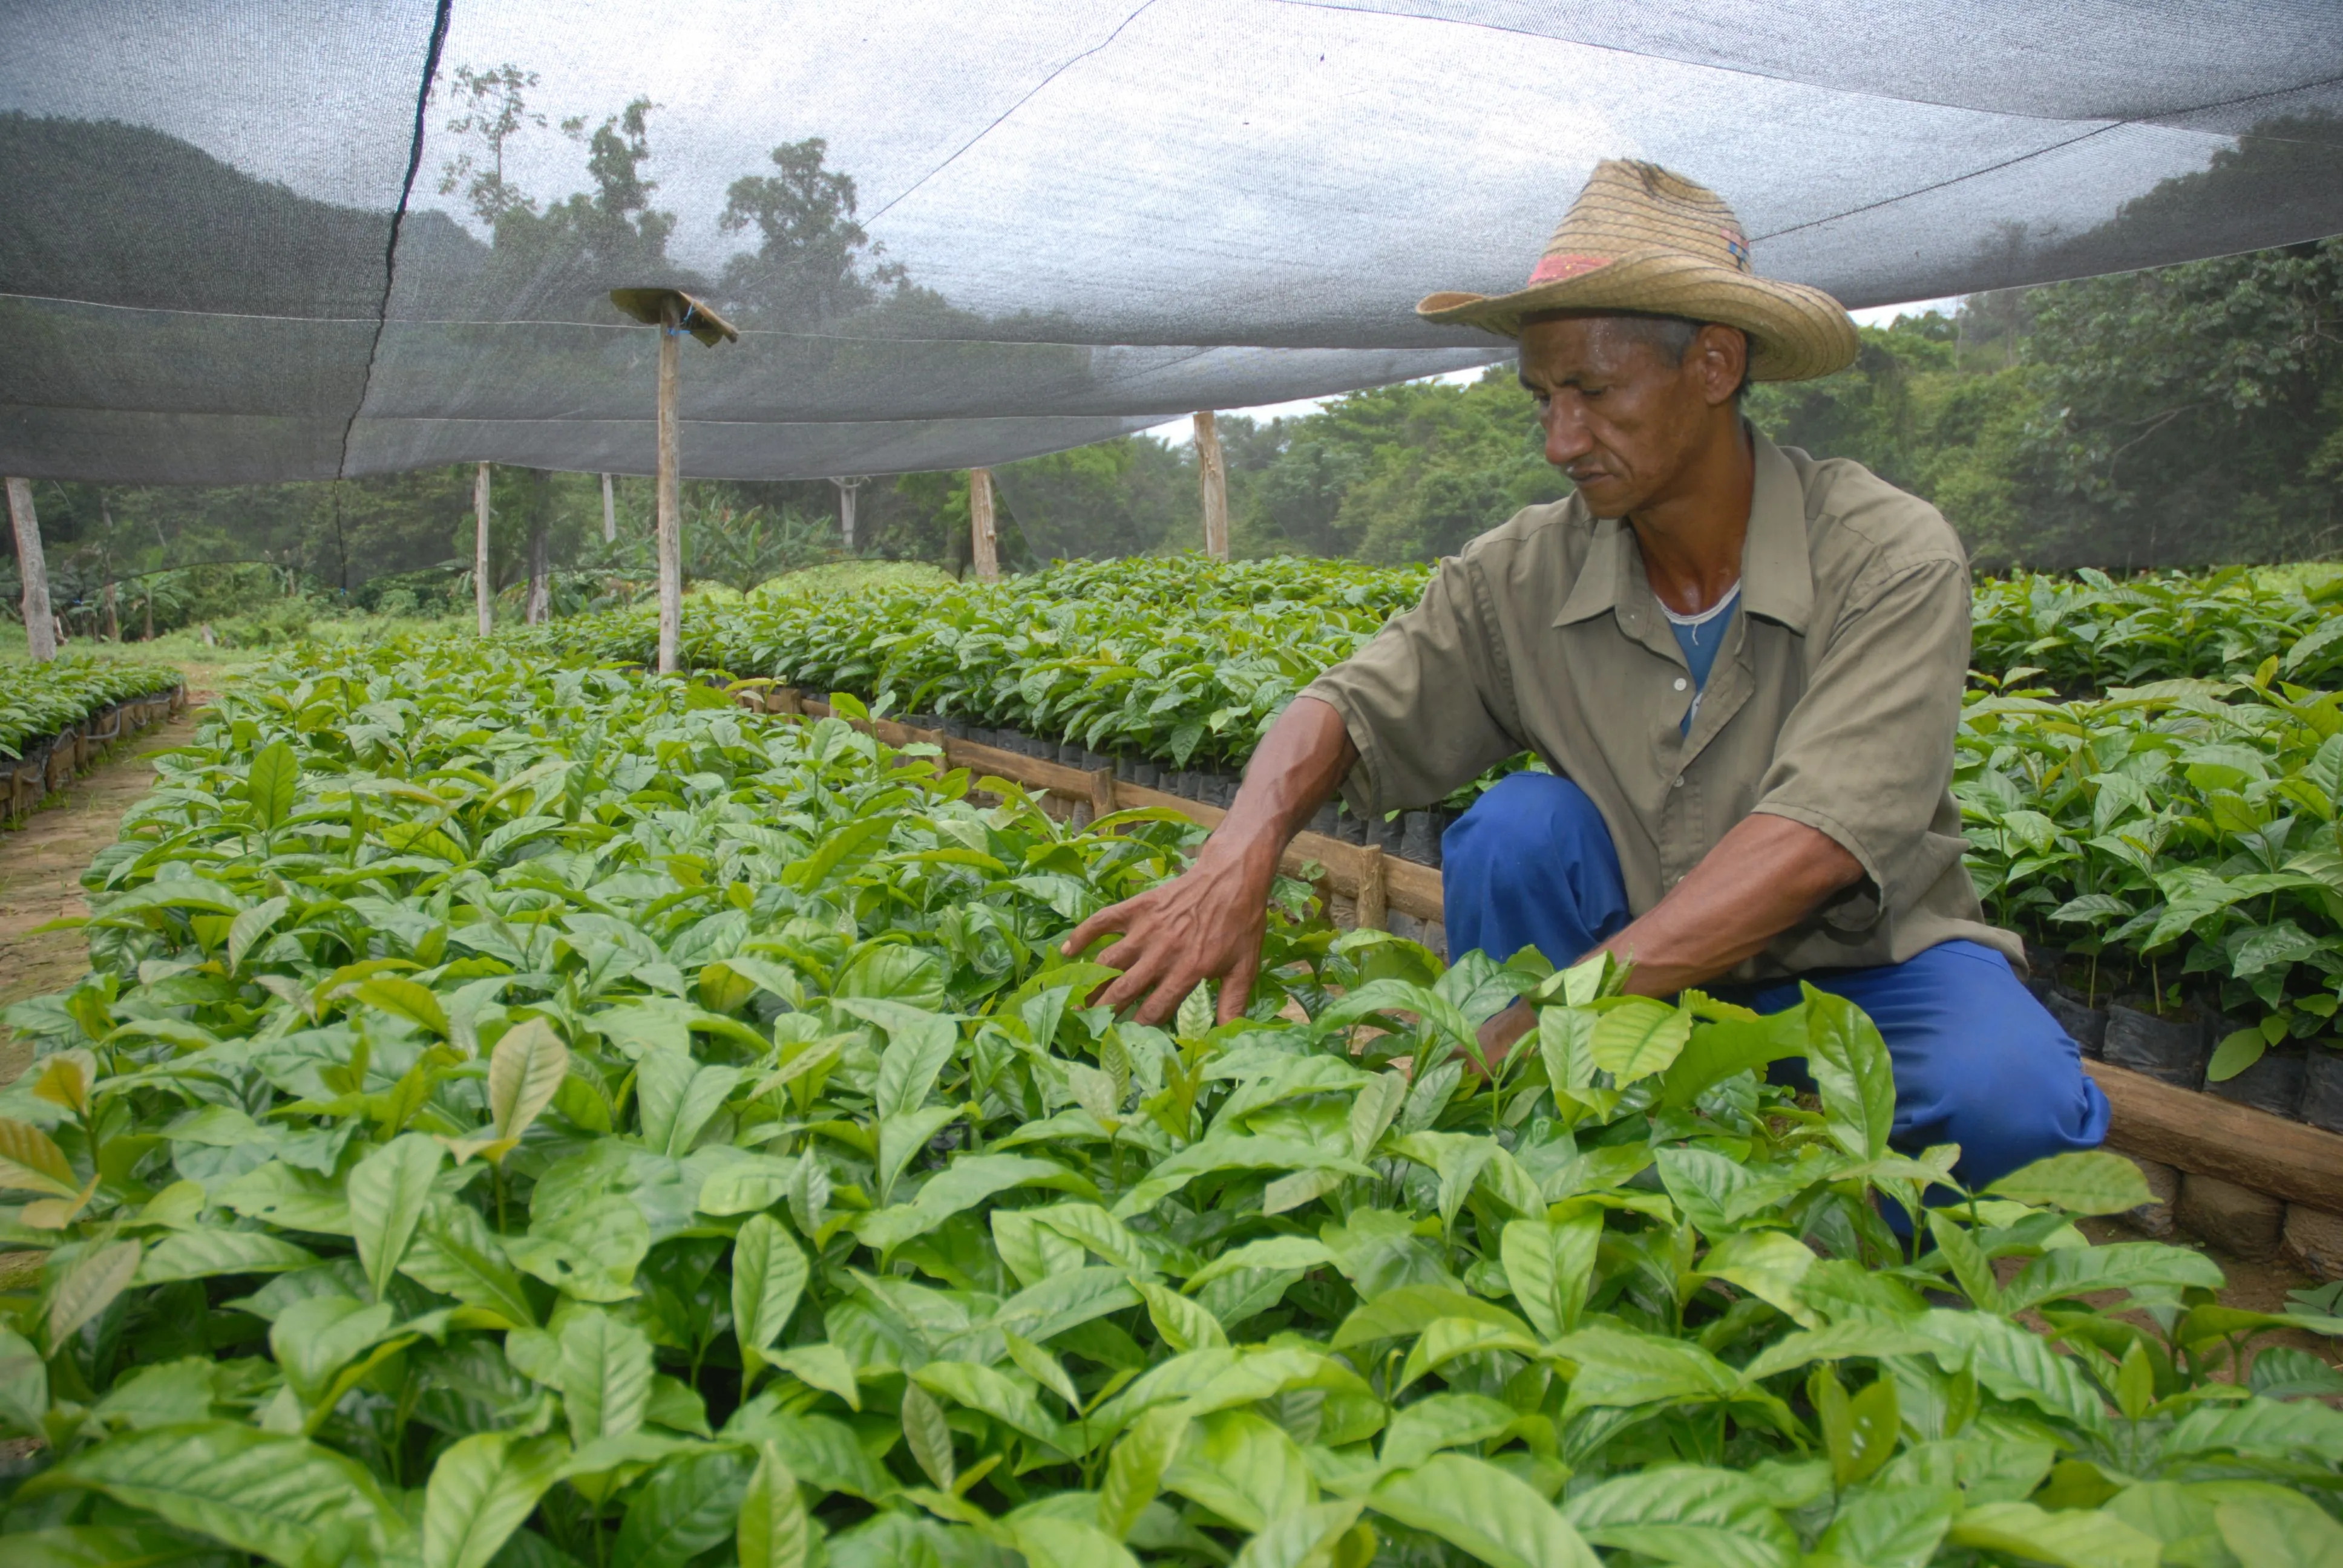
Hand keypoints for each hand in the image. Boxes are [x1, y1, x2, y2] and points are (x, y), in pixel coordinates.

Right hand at [1061, 696, 1357, 1027]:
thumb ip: (1232, 1005)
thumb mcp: (1244, 968)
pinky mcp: (1137, 908)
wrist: (1232, 877)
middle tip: (1087, 1031)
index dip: (1139, 1030)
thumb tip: (1226, 1039)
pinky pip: (1102, 922)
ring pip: (1108, 962)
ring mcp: (1146, 929)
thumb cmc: (1239, 925)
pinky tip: (1065, 951)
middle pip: (1125, 990)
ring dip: (1089, 984)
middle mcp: (1162, 952)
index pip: (1155, 1010)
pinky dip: (1082, 935)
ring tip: (1074, 1004)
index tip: (1124, 1043)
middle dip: (1105, 1014)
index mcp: (1189, 970)